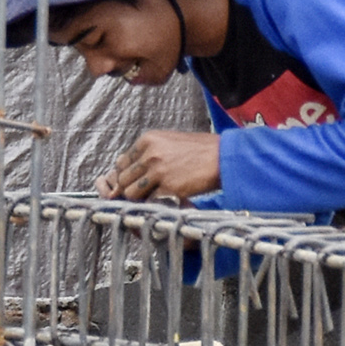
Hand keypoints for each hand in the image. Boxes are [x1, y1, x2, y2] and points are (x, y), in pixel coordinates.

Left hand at [103, 130, 221, 202]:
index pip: (121, 162)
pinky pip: (149, 202)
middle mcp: (150, 154)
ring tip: (152, 198)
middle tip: (142, 194)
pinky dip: (154, 205)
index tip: (132, 183)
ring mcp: (158, 171)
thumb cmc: (200, 150)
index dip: (125, 175)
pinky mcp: (169, 187)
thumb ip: (149, 154)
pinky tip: (163, 202)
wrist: (223, 157)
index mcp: (148, 140)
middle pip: (123, 178)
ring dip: (140, 198)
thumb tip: (131, 171)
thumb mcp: (169, 142)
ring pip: (131, 192)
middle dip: (130, 188)